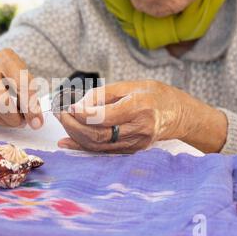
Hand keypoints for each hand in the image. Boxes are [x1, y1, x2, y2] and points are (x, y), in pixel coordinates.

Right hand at [0, 48, 42, 128]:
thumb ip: (31, 97)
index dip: (29, 107)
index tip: (36, 123)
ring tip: (13, 118)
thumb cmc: (11, 73)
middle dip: (14, 118)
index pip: (19, 85)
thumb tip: (36, 123)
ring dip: (5, 121)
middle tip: (22, 121)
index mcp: (5, 59)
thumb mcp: (25, 77)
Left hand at [55, 80, 227, 153]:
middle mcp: (139, 129)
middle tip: (59, 114)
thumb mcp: (130, 85)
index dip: (83, 113)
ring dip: (75, 135)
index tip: (68, 106)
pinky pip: (102, 151)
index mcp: (141, 108)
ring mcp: (136, 143)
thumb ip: (103, 94)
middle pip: (99, 134)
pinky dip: (82, 146)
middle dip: (74, 125)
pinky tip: (66, 141)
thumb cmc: (153, 94)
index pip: (105, 116)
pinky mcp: (131, 150)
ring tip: (61, 123)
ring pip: (98, 145)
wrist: (176, 114)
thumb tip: (78, 106)